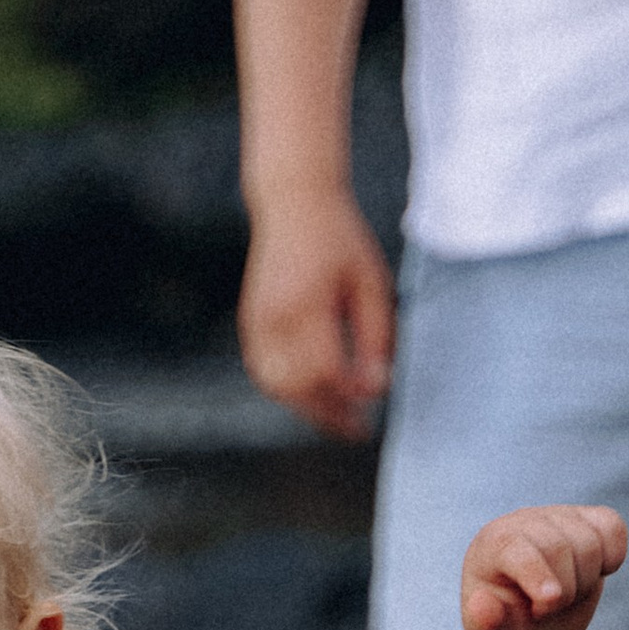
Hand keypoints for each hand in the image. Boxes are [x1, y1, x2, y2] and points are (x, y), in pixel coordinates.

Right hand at [238, 188, 395, 441]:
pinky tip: (314, 394)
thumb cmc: (340, 239)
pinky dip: (289, 391)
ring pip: (278, 387)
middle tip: (359, 428)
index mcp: (307, 303)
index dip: (352, 392)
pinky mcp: (251, 323)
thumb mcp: (371, 282)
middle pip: (298, 388)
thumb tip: (377, 387)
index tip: (376, 398)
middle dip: (329, 414)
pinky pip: (265, 372)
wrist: (294, 201)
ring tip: (337, 417)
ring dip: (307, 408)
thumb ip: (375, 336)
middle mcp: (274, 317)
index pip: (327, 370)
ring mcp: (257, 322)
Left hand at [460, 504, 628, 629]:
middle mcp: (524, 522)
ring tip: (565, 595)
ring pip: (591, 541)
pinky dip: (614, 556)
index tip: (552, 601)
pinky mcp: (588, 519)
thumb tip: (480, 605)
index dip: (539, 575)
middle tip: (546, 610)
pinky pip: (613, 528)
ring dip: (587, 581)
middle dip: (565, 591)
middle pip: (561, 547)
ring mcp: (558, 516)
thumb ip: (485, 625)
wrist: (536, 625)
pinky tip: (595, 573)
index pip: (519, 550)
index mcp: (492, 545)